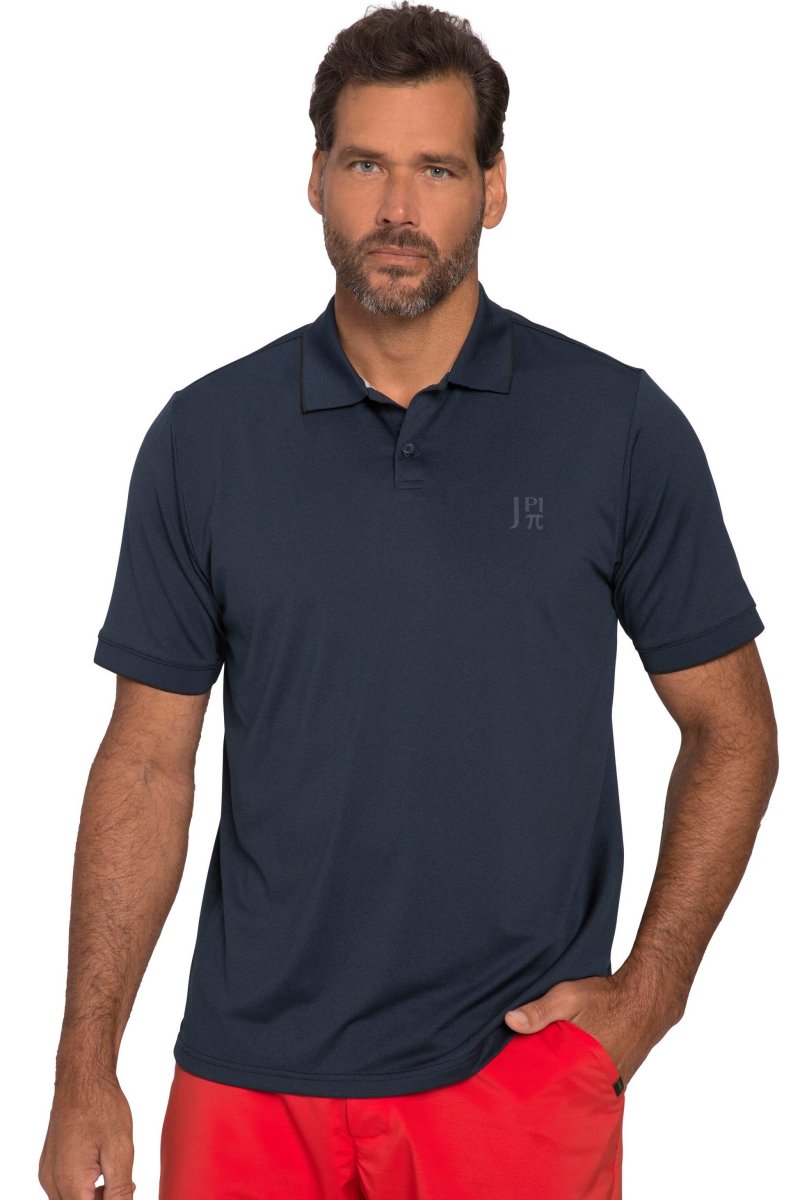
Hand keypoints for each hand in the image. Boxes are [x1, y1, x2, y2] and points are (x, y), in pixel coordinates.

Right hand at [39, 1069, 135, 1198]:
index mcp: (70, 1183)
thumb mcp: (120, 1152)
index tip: (125, 1190)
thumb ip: (120, 1191)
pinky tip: (102, 1172)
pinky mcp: (49, 1165)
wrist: (82, 1078)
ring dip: (93, 1197)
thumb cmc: (101, 1107)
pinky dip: (84, 1188)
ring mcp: (48, 1174)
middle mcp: (52, 1183)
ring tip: (117, 1177)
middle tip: (127, 1185)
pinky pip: (64, 1189)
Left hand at [503, 961, 680, 1088]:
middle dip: (547, 1087)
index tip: (514, 1081)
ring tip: (546, 1078)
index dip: (531, 1081)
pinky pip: (594, 1086)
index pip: (549, 1084)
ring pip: (580, 1089)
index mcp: (581, 1064)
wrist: (646, 1000)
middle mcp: (598, 1080)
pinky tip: (571, 1071)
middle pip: (564, 1090)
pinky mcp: (618, 1079)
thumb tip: (510, 1021)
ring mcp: (611, 1083)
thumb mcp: (568, 997)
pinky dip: (582, 1081)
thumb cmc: (606, 999)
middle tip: (526, 1085)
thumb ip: (540, 1011)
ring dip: (565, 1084)